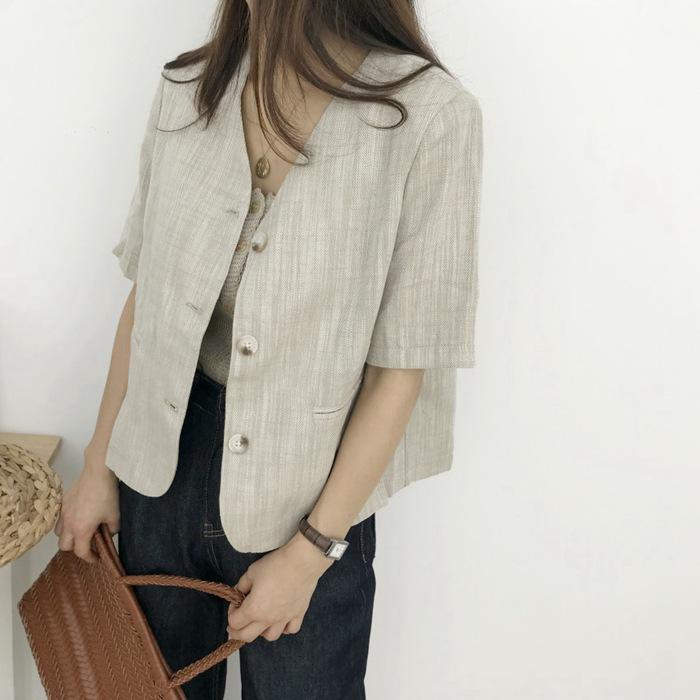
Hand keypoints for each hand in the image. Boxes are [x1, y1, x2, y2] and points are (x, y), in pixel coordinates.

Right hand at [53, 444, 119, 562]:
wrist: (97, 471)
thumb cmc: (107, 493)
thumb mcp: (115, 515)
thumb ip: (112, 529)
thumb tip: (109, 533)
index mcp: (81, 529)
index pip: (81, 552)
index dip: (90, 558)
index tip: (97, 558)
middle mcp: (68, 523)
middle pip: (65, 546)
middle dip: (76, 549)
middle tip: (89, 544)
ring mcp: (63, 512)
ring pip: (59, 532)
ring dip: (68, 536)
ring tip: (82, 530)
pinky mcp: (63, 501)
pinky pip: (60, 518)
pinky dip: (66, 522)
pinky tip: (78, 516)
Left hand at [227, 533, 333, 642]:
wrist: (302, 561)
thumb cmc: (276, 564)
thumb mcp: (252, 571)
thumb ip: (242, 585)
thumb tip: (239, 591)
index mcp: (254, 609)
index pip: (234, 622)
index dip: (231, 612)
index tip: (235, 602)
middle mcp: (268, 619)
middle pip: (247, 636)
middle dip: (238, 630)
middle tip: (237, 622)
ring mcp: (285, 618)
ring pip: (270, 636)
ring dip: (262, 631)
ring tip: (261, 620)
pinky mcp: (298, 614)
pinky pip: (291, 629)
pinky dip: (285, 628)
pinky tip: (282, 618)